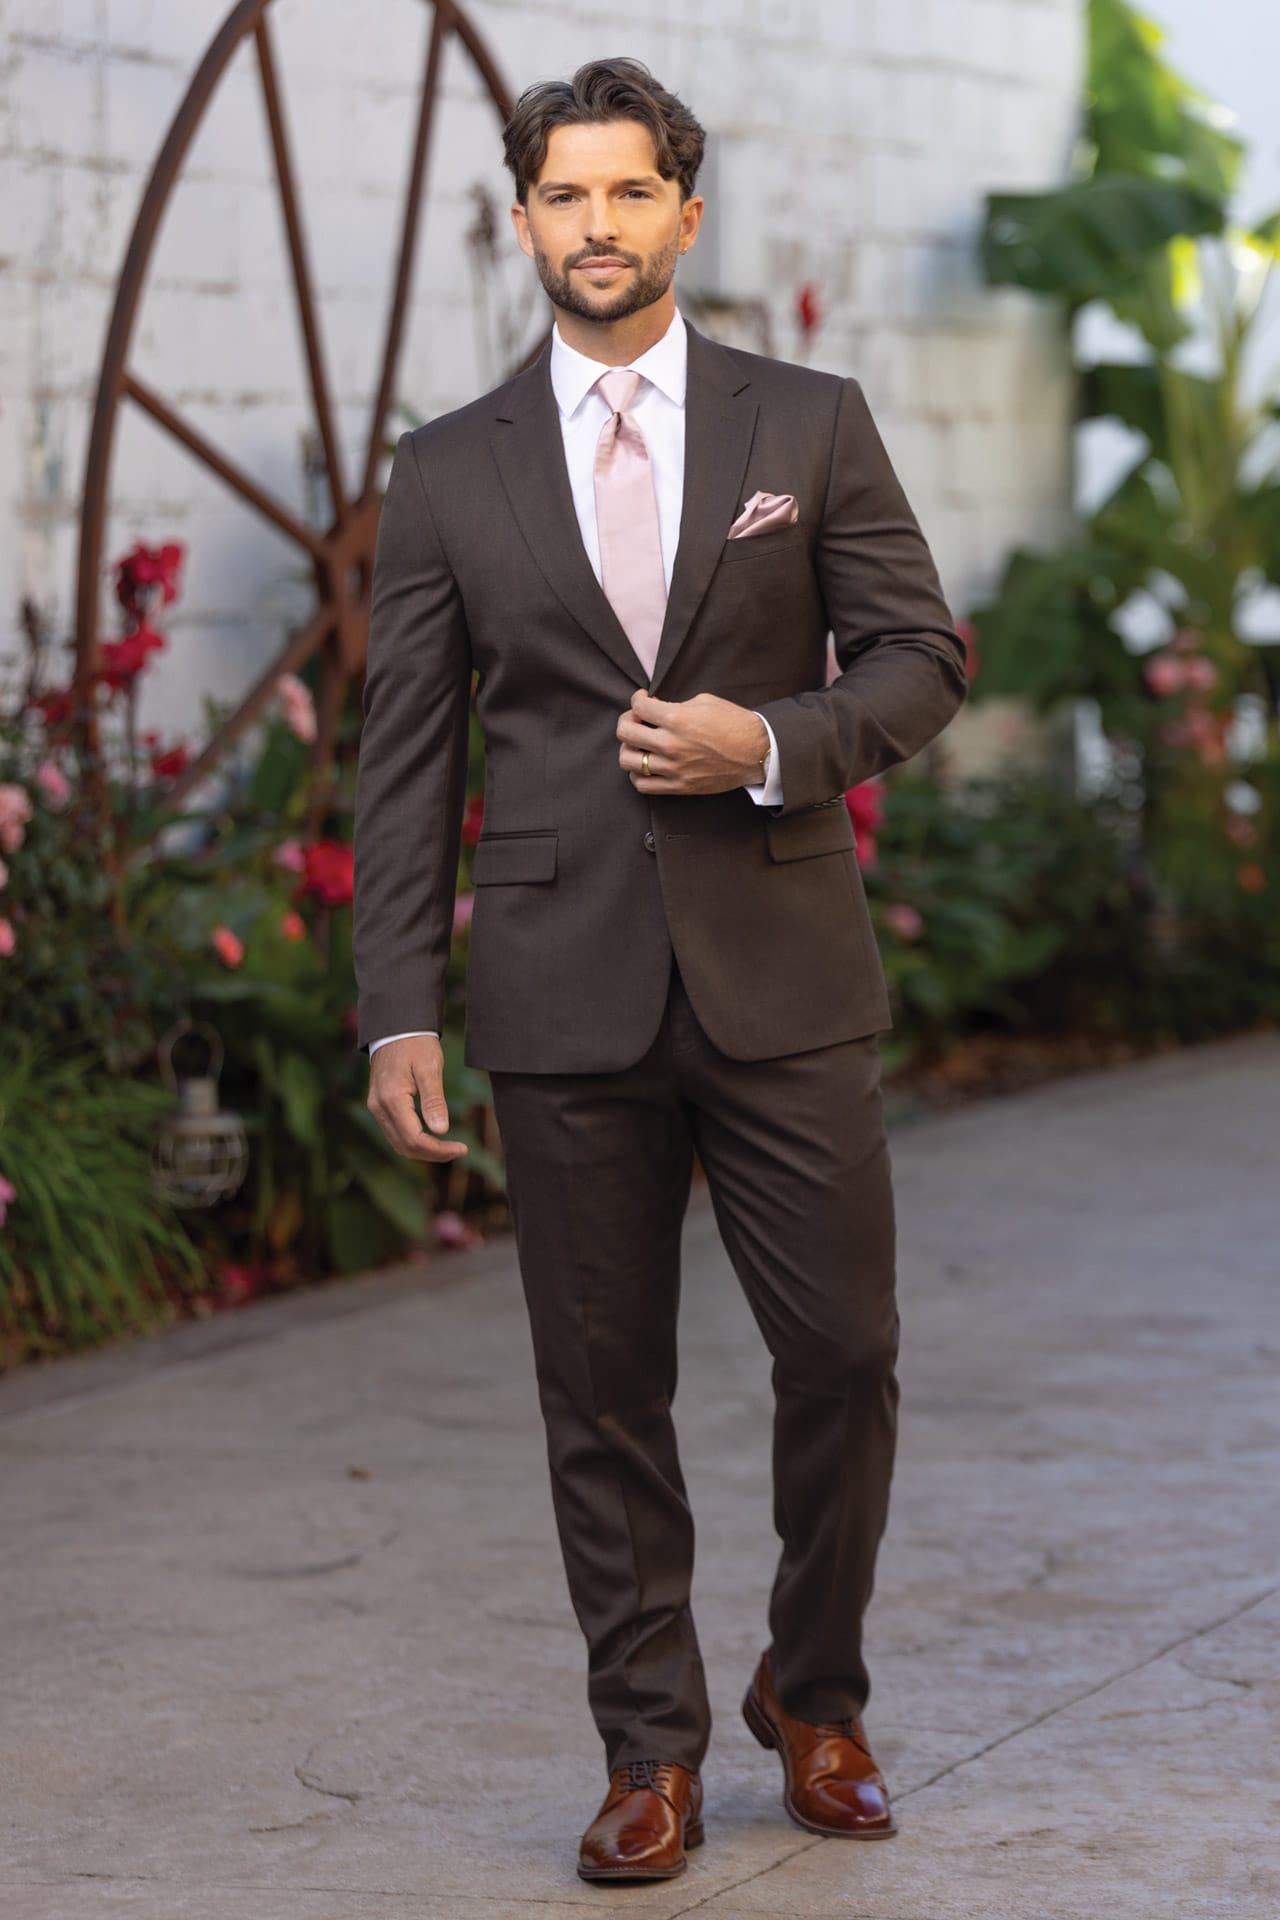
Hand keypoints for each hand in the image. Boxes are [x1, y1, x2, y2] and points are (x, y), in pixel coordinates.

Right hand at [367, 1034, 468, 1164]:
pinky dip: (413, 1141)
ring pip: (398, 1143)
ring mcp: (376, 1107)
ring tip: (448, 1147)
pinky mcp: (379, 1105)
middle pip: (405, 1147)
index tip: (462, 1148)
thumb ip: (434, 1101)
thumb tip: (441, 1131)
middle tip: (459, 1149)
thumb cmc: (415, 1044)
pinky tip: (432, 1137)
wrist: (396, 1027)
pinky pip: (395, 1133)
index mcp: (392, 1099)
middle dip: (433, 1154)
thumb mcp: (430, 1068)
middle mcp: (379, 1107)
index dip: (439, 1150)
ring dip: (423, 1150)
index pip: (414, 1139)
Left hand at [616, 690, 768, 794]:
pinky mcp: (679, 787)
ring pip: (628, 761)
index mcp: (677, 719)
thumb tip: (655, 709)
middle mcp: (671, 745)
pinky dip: (637, 774)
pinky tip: (646, 764)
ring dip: (629, 748)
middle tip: (637, 719)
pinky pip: (642, 785)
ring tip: (639, 743)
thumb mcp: (704, 702)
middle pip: (625, 733)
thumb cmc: (734, 724)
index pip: (638, 707)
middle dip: (627, 720)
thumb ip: (675, 704)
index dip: (637, 699)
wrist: (756, 752)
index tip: (643, 700)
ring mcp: (673, 769)